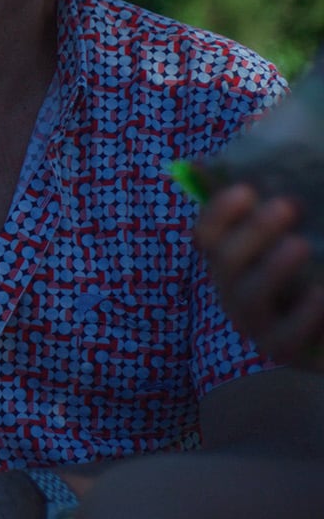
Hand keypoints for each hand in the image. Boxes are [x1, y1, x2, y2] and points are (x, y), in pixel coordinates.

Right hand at [193, 182, 323, 370]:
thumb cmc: (310, 277)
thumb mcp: (295, 239)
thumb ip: (278, 213)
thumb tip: (227, 168)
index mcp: (231, 261)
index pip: (206, 234)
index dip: (218, 211)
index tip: (246, 190)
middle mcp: (234, 291)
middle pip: (226, 258)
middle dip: (254, 230)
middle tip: (289, 205)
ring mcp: (255, 324)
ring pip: (249, 296)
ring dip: (272, 268)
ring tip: (301, 246)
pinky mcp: (282, 350)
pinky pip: (285, 337)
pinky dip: (304, 315)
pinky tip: (323, 294)